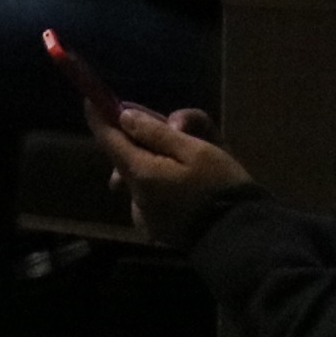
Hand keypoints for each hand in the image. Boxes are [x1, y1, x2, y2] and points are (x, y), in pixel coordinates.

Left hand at [95, 101, 248, 244]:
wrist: (243, 237)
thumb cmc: (222, 187)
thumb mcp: (196, 151)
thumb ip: (157, 133)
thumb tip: (123, 117)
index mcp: (141, 174)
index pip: (108, 140)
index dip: (99, 117)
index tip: (92, 99)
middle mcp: (135, 196)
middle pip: (123, 157)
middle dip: (137, 140)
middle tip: (167, 128)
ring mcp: (145, 216)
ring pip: (135, 177)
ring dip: (147, 162)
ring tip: (178, 153)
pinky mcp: (157, 229)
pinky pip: (146, 198)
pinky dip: (156, 184)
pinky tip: (178, 182)